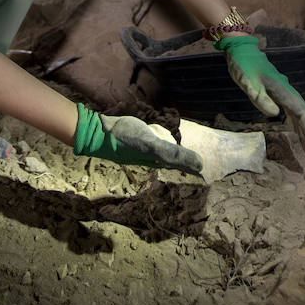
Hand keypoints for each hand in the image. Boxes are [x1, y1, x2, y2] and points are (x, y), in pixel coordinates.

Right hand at [72, 103, 202, 173]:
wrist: (98, 133)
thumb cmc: (124, 138)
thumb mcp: (150, 144)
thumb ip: (173, 154)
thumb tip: (199, 165)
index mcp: (159, 160)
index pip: (181, 165)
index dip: (193, 167)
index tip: (206, 171)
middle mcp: (153, 158)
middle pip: (174, 162)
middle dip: (186, 164)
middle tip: (198, 165)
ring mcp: (143, 151)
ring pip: (165, 156)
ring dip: (175, 157)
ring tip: (183, 157)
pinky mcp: (136, 143)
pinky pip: (155, 146)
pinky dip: (163, 146)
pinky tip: (160, 143)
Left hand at [215, 34, 304, 152]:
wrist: (241, 50)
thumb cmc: (244, 65)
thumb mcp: (248, 82)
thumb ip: (260, 97)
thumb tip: (275, 114)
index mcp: (282, 90)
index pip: (301, 112)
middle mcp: (286, 91)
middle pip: (303, 113)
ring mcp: (283, 92)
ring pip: (299, 113)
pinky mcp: (278, 93)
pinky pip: (291, 110)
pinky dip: (296, 122)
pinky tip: (298, 132)